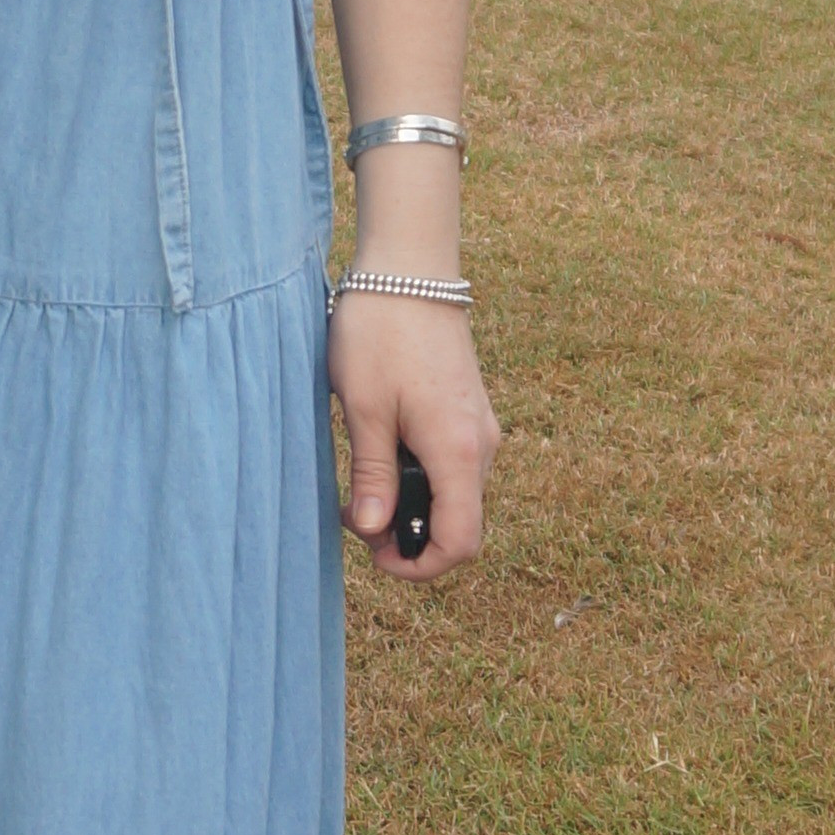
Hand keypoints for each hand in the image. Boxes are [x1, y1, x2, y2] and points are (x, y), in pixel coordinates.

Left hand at [330, 292, 498, 582]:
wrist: (410, 268)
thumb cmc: (380, 331)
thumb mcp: (363, 408)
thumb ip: (372, 475)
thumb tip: (373, 531)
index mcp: (458, 450)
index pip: (461, 542)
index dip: (420, 566)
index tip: (374, 554)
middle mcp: (481, 444)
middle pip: (460, 523)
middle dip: (409, 536)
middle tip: (353, 516)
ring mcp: (479, 426)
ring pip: (455, 494)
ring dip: (411, 505)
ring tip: (358, 486)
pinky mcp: (468, 410)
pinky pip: (451, 465)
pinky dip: (419, 477)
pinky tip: (379, 454)